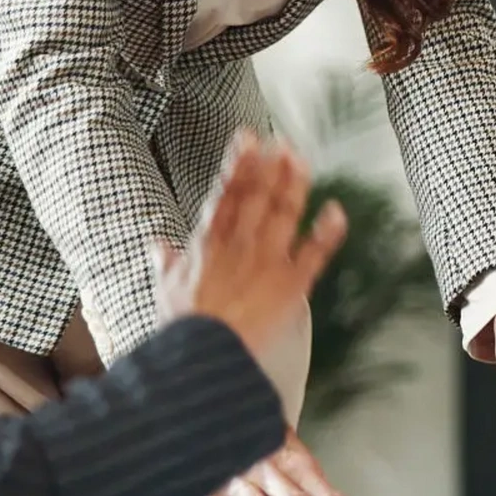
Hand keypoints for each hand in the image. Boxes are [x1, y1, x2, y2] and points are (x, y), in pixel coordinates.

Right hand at [155, 131, 346, 363]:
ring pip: (284, 213)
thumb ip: (165, 262)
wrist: (207, 357)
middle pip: (259, 195)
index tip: (248, 139)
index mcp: (209, 242)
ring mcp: (268, 262)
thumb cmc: (185, 327)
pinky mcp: (291, 284)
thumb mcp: (165, 290)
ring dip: (295, 184)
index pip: (226, 192)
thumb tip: (159, 245)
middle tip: (282, 142)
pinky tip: (336, 211)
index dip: (239, 162)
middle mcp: (240, 245)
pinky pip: (314, 254)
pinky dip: (327, 231)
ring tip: (301, 160)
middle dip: (271, 165)